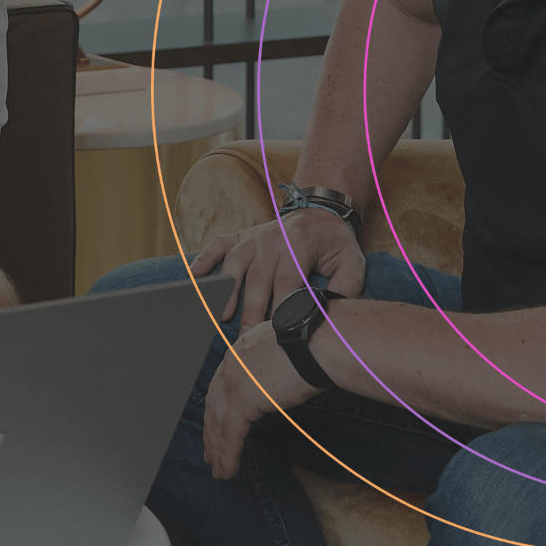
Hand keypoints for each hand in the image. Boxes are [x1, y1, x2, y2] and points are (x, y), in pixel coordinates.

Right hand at [188, 205, 364, 326]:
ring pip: (235, 265)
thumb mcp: (351, 261)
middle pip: (258, 279)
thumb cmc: (334, 242)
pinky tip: (194, 276)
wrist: (320, 210)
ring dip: (227, 290)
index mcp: (300, 246)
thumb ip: (346, 286)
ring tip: (220, 315)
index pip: (287, 282)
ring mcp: (253, 237)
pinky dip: (204, 259)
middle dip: (252, 309)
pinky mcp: (240, 236)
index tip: (277, 332)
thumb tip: (331, 312)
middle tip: (247, 336)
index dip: (281, 308)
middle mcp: (272, 240)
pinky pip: (218, 245)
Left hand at [203, 320, 322, 478]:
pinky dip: (227, 456)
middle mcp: (232, 366)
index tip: (215, 424)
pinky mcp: (243, 402)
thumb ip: (277, 363)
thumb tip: (285, 376)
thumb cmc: (316, 341)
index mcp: (241, 352)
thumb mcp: (288, 348)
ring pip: (218, 425)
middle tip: (211, 454)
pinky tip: (227, 471)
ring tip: (219, 470)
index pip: (222, 385)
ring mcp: (234, 384)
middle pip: (214, 407)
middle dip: (211, 433)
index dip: (216, 408)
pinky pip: (230, 436)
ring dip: (218, 451)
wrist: (319, 341)